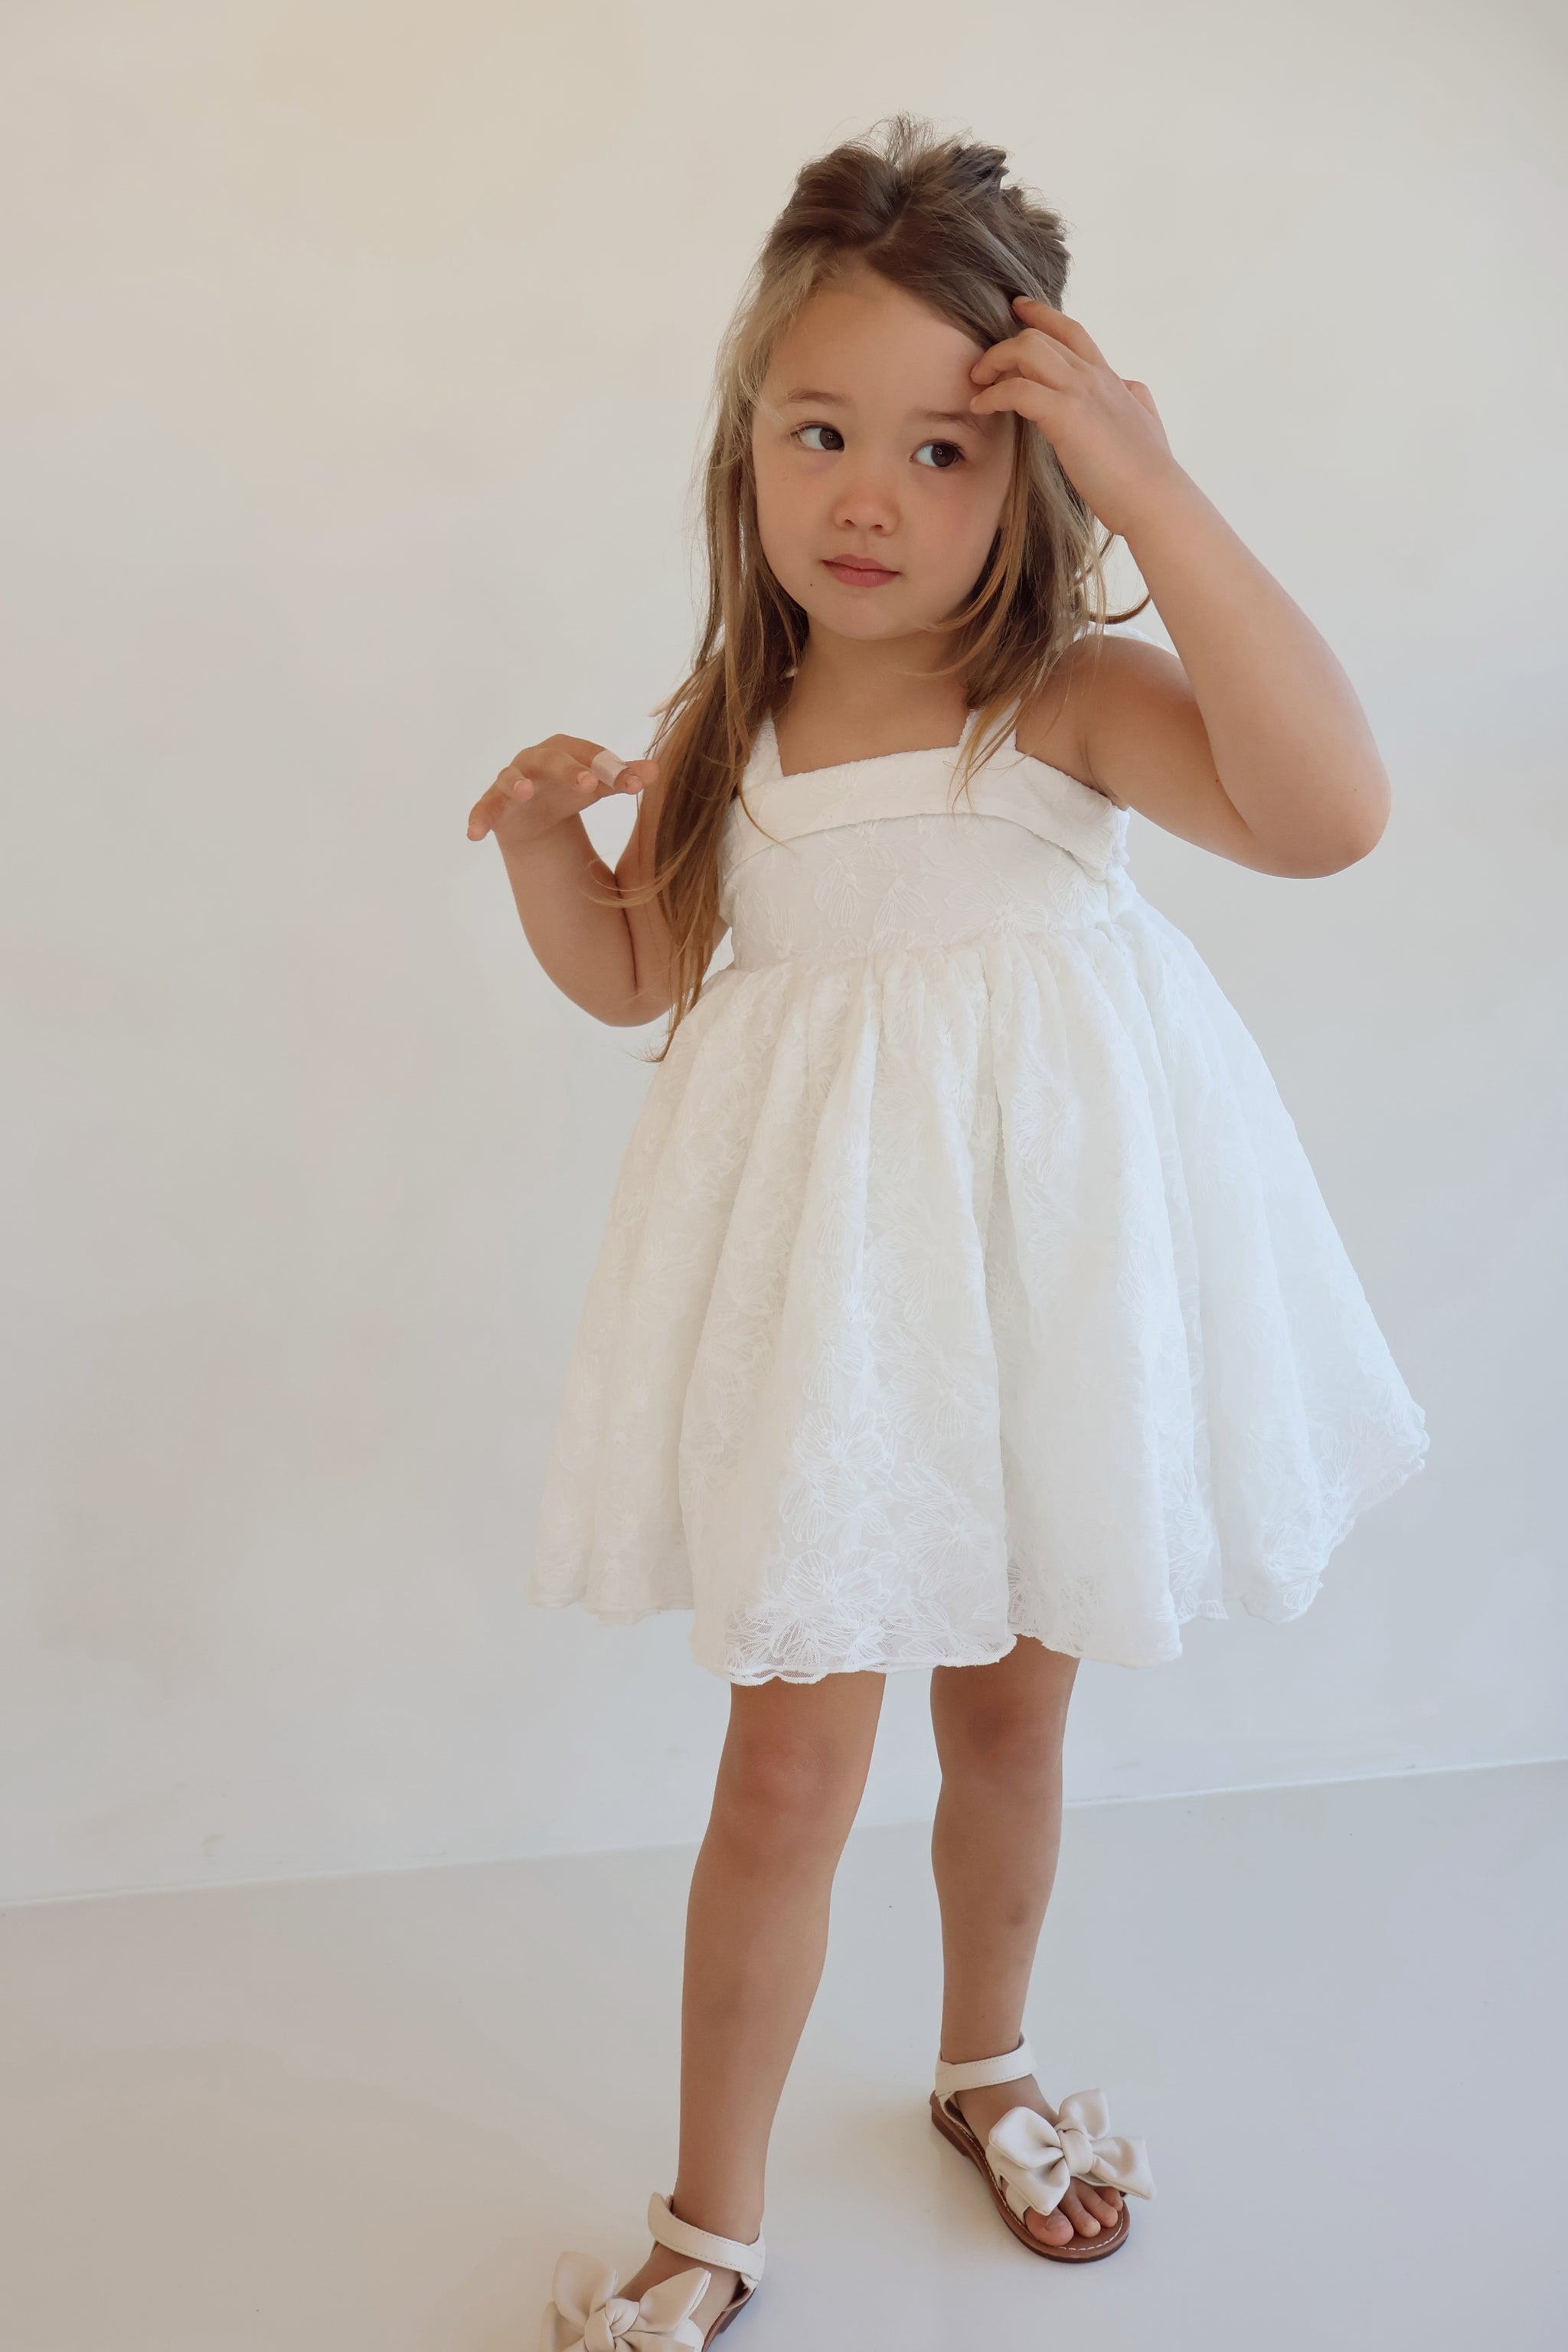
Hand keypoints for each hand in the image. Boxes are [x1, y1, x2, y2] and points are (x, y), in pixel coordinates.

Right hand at [466, 733, 657, 848]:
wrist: (538, 816)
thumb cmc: (573, 790)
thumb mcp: (603, 786)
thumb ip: (625, 778)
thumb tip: (658, 771)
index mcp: (566, 749)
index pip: (591, 754)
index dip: (613, 767)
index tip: (636, 786)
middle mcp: (536, 759)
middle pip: (552, 759)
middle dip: (569, 769)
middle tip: (590, 784)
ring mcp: (511, 781)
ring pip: (512, 778)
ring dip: (517, 783)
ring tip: (525, 792)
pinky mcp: (494, 805)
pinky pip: (484, 808)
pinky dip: (479, 818)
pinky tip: (475, 834)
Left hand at [968, 296, 1180, 539]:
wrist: (1155, 498)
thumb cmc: (1148, 472)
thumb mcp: (1147, 421)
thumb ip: (1135, 399)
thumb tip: (1130, 387)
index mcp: (1109, 378)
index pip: (1072, 331)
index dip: (1042, 315)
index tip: (1018, 307)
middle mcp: (1093, 377)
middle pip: (1041, 336)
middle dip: (1004, 345)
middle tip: (983, 367)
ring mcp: (1080, 392)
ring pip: (1027, 350)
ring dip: (994, 361)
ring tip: (977, 382)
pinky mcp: (1066, 415)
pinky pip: (1017, 390)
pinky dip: (992, 395)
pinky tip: (980, 408)